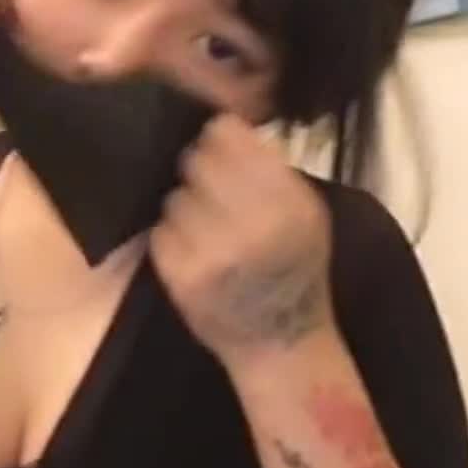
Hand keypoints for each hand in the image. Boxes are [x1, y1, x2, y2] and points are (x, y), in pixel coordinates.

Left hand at [149, 114, 333, 361]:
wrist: (280, 342)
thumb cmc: (297, 270)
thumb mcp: (307, 214)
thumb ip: (272, 169)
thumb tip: (224, 126)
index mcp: (288, 201)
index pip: (227, 135)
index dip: (220, 138)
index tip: (222, 150)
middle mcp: (251, 222)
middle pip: (195, 160)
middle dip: (201, 172)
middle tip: (213, 192)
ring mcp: (211, 251)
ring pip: (175, 196)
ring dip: (186, 207)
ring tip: (207, 228)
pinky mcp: (180, 275)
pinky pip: (161, 231)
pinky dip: (173, 238)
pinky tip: (195, 252)